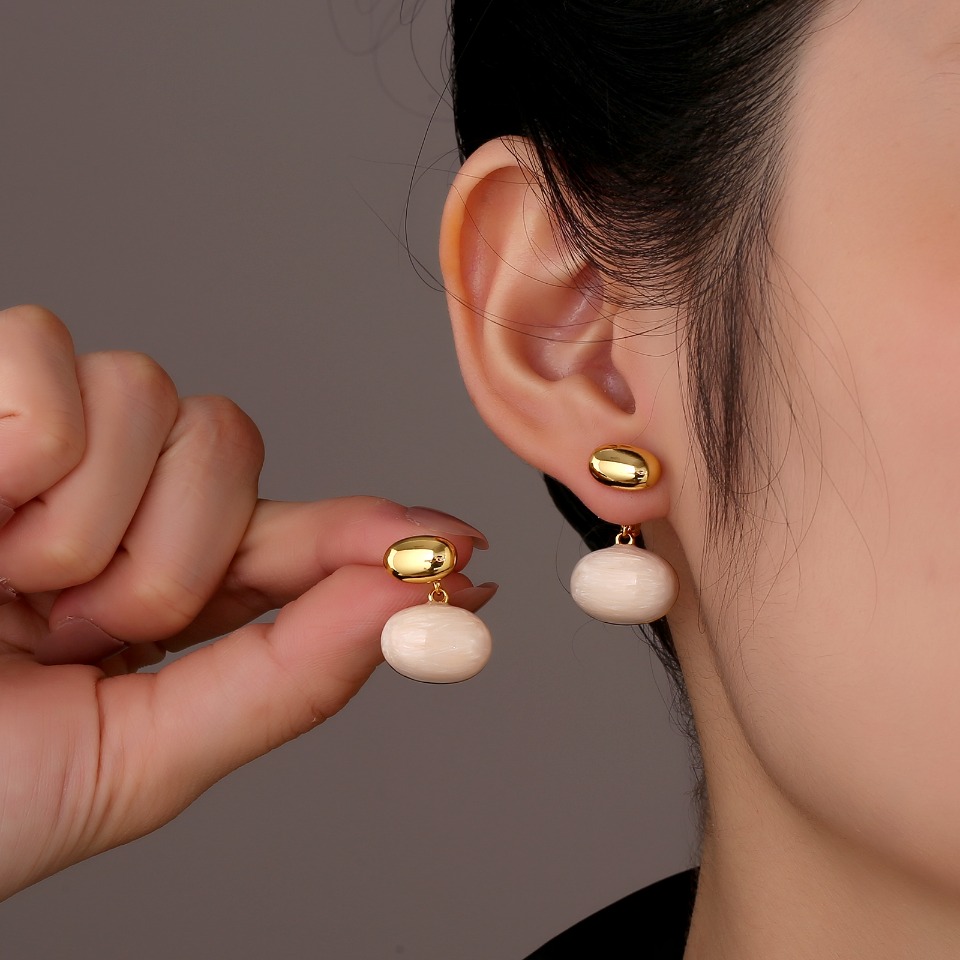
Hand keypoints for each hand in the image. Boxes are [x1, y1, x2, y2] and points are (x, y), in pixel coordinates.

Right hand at [0, 305, 493, 899]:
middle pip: (231, 443)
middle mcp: (102, 500)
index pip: (290, 534)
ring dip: (93, 525)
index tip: (463, 547)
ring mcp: (37, 440)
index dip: (374, 535)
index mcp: (148, 585)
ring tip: (5, 589)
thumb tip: (415, 603)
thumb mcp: (138, 758)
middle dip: (175, 556)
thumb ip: (285, 682)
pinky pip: (54, 367)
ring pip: (157, 398)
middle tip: (80, 628)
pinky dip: (24, 455)